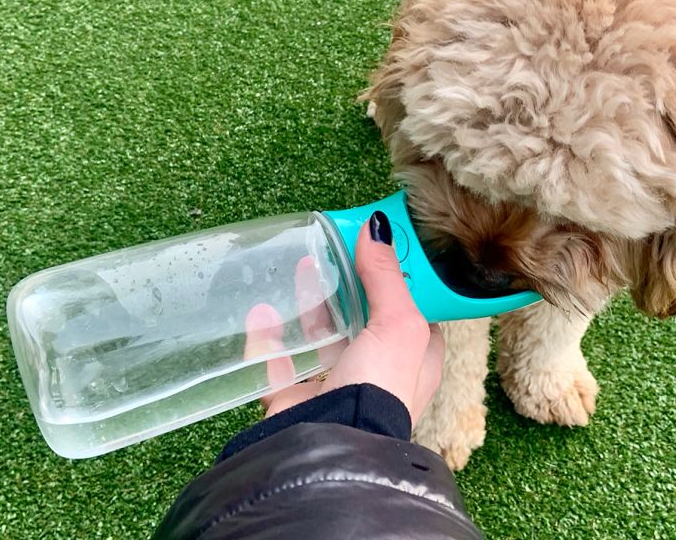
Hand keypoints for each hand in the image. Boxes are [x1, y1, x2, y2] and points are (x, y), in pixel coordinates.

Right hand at [243, 212, 444, 424]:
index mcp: (415, 361)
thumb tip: (377, 228)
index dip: (400, 279)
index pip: (414, 313)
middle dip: (348, 286)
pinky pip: (277, 365)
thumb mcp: (398, 325)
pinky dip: (267, 339)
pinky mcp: (295, 404)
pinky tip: (260, 312)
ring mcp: (334, 390)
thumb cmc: (380, 390)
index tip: (381, 247)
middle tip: (333, 249)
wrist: (330, 447)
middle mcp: (377, 376)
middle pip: (363, 320)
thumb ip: (387, 277)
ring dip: (310, 305)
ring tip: (301, 267)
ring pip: (321, 340)